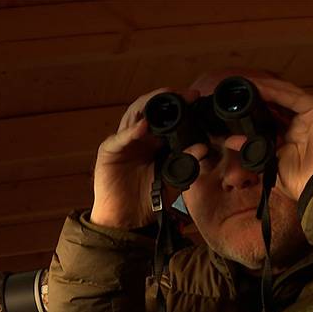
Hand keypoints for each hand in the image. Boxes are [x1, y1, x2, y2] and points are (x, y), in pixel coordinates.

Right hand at [91, 88, 198, 228]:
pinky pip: (120, 139)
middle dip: (165, 98)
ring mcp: (122, 142)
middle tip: (185, 94)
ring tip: (165, 97)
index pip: (165, 115)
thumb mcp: (173, 178)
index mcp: (154, 140)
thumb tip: (203, 147)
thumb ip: (187, 163)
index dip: (178, 105)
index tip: (196, 98)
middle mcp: (138, 136)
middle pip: (148, 108)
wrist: (127, 218)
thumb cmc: (149, 197)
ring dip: (148, 105)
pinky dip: (131, 131)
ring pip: (133, 116)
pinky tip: (143, 126)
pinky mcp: (109, 152)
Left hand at [224, 78, 312, 202]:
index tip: (238, 102)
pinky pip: (294, 97)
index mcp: (296, 134)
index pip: (276, 114)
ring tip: (246, 84)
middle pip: (282, 101)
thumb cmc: (302, 181)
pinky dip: (276, 91)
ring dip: (266, 88)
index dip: (259, 106)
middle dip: (261, 94)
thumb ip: (253, 148)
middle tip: (239, 88)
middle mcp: (307, 121)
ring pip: (287, 95)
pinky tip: (259, 87)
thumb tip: (231, 141)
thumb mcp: (271, 161)